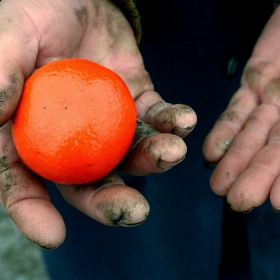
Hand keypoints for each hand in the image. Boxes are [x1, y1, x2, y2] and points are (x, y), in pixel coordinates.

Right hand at [0, 0, 196, 247]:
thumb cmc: (33, 12)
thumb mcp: (9, 38)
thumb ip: (0, 75)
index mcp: (30, 131)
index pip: (24, 180)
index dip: (33, 211)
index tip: (52, 235)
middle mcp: (71, 136)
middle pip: (88, 181)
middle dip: (111, 201)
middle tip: (135, 212)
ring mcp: (107, 121)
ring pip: (129, 154)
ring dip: (154, 159)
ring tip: (173, 153)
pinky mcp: (137, 102)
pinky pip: (156, 119)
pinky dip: (172, 123)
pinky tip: (184, 121)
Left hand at [203, 6, 279, 212]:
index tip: (278, 204)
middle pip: (274, 149)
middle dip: (256, 175)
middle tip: (238, 201)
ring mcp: (272, 97)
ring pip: (252, 133)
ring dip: (235, 160)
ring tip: (219, 187)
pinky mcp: (253, 81)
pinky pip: (237, 109)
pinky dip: (225, 130)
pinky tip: (210, 153)